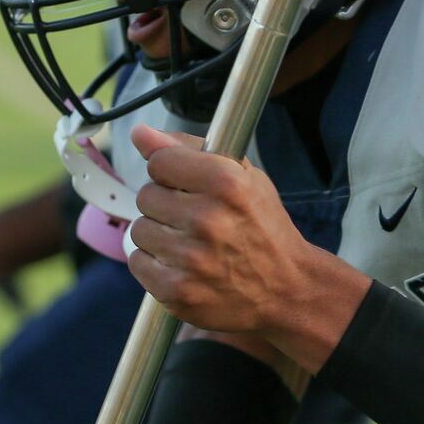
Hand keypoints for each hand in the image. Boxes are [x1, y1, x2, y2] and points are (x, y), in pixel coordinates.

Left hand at [127, 124, 344, 341]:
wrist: (286, 290)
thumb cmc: (263, 229)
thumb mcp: (243, 177)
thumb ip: (189, 149)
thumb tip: (140, 133)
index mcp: (226, 183)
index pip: (159, 162)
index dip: (172, 172)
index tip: (187, 185)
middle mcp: (207, 219)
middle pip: (146, 195)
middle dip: (166, 204)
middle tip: (194, 218)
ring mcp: (190, 259)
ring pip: (139, 229)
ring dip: (159, 235)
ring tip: (189, 244)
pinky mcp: (176, 290)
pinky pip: (137, 262)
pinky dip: (155, 263)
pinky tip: (182, 265)